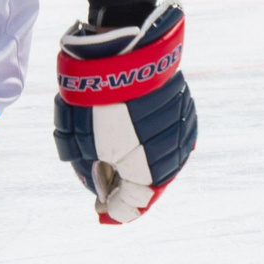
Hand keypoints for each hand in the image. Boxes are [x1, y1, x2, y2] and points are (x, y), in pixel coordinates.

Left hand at [53, 0, 195, 224]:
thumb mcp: (80, 145)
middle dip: (125, 188)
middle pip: (149, 186)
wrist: (123, 50)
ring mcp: (183, 130)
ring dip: (138, 164)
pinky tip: (129, 133)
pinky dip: (148, 142)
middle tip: (104, 187)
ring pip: (160, 160)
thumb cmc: (97, 102)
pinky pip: (167, 136)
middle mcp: (173, 157)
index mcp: (149, 173)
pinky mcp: (184, 108)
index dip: (114, 212)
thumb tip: (99, 187)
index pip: (133, 207)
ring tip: (113, 157)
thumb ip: (92, 174)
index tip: (98, 212)